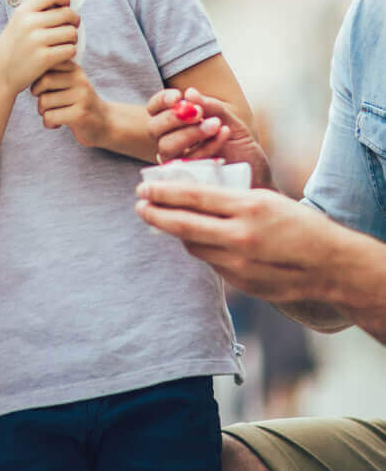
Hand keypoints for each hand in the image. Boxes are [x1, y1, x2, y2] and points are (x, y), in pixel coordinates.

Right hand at [0, 0, 79, 95]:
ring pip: (72, 33)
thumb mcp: (17, 22)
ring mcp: (37, 41)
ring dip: (73, 39)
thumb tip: (63, 3)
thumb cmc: (12, 47)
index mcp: (23, 11)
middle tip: (71, 27)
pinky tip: (61, 55)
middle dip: (74, 21)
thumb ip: (36, 11)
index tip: (65, 7)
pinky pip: (70, 49)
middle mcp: (29, 23)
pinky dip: (69, 52)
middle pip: (68, 13)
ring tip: (65, 43)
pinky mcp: (44, 58)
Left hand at [31, 61, 107, 145]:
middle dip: (38, 95)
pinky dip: (49, 123)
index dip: (37, 78)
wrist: (105, 123)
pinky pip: (50, 117)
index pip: (47, 64)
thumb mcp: (71, 83)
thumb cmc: (79, 103)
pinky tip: (57, 124)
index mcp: (75, 69)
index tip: (43, 89)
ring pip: (44, 101)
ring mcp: (81, 97)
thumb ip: (53, 74)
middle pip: (43, 82)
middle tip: (45, 103)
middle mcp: (80, 80)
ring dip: (43, 112)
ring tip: (53, 114)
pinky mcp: (79, 115)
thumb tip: (25, 70)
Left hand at [134, 181, 338, 302]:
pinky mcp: (240, 282)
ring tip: (162, 219)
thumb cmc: (299, 224)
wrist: (330, 265)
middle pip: (183, 224)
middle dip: (155, 213)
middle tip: (139, 205)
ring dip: (175, 232)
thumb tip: (192, 196)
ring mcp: (239, 263)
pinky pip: (210, 262)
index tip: (144, 188)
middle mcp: (240, 235)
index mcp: (248, 206)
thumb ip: (231, 200)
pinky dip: (200, 248)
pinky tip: (195, 238)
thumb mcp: (266, 199)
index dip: (164, 192)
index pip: (194, 197)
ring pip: (193, 245)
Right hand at [146, 87, 270, 186]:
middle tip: (199, 112)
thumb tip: (190, 93)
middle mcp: (169, 142)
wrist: (257, 172)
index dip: (161, 101)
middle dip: (174, 118)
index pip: (154, 108)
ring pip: (166, 146)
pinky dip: (208, 146)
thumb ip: (210, 106)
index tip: (178, 96)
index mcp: (174, 123)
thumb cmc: (239, 143)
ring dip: (191, 133)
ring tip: (216, 124)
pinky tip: (224, 134)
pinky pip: (188, 162)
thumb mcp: (229, 119)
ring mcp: (176, 162)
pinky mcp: (188, 178)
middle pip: (154, 128)